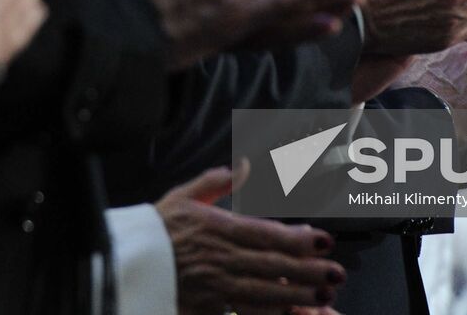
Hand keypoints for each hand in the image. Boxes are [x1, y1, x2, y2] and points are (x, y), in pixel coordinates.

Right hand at [156, 165, 344, 314]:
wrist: (128, 263)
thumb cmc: (158, 228)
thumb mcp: (184, 196)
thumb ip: (217, 181)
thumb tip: (245, 165)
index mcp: (219, 228)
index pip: (267, 234)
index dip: (299, 239)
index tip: (324, 240)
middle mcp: (222, 258)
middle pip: (273, 265)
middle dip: (309, 270)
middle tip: (338, 272)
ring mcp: (217, 285)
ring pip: (265, 292)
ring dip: (298, 294)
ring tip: (325, 294)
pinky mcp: (209, 306)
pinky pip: (245, 312)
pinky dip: (270, 313)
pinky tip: (291, 312)